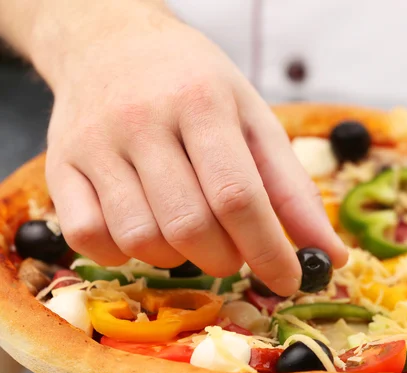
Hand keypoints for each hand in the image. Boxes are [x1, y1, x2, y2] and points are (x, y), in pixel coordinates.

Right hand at [36, 3, 346, 295]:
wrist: (112, 42)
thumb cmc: (193, 83)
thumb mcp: (253, 118)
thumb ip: (293, 187)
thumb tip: (330, 253)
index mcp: (202, 102)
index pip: (238, 196)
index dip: (268, 250)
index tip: (289, 280)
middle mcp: (142, 121)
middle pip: (190, 226)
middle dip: (226, 259)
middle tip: (235, 250)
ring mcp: (94, 145)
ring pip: (140, 239)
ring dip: (178, 258)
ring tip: (191, 233)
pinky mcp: (60, 165)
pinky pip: (88, 238)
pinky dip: (124, 253)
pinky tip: (145, 229)